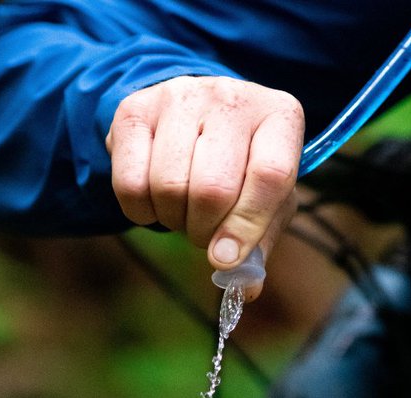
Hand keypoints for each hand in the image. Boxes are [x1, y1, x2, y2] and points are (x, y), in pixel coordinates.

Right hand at [106, 76, 303, 297]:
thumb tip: (245, 287)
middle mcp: (231, 97)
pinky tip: (154, 199)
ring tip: (182, 209)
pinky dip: (140, 211)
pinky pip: (130, 184)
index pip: (270, 176)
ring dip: (172, 219)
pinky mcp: (133, 110)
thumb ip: (260, 243)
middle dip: (203, 229)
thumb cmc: (237, 166)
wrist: (191, 116)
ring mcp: (179, 96)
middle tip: (203, 230)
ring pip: (169, 187)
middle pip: (212, 189)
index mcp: (280, 115)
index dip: (246, 226)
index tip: (226, 258)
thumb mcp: (265, 200)